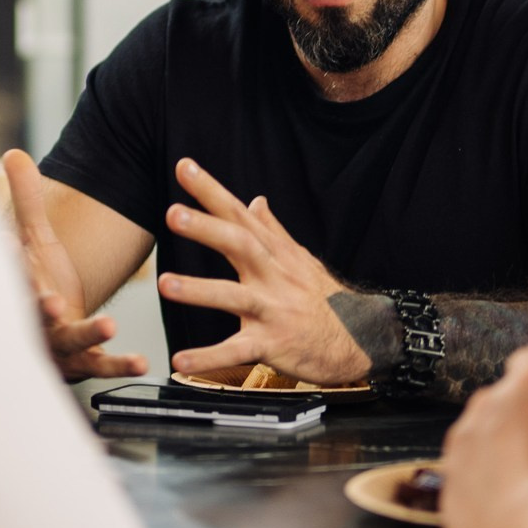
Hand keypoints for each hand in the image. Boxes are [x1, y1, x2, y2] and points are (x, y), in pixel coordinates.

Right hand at [3, 150, 145, 380]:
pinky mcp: (81, 363)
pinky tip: (142, 362)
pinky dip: (120, 365)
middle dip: (39, 306)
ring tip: (107, 324)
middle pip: (34, 311)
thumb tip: (14, 152)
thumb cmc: (39, 281)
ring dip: (86, 333)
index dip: (8, 258)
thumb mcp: (35, 240)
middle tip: (50, 301)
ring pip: (69, 341)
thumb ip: (27, 200)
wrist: (45, 333)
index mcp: (23, 283)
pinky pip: (100, 365)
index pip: (12, 269)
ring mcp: (57, 343)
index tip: (7, 244)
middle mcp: (35, 316)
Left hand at [157, 159, 365, 385]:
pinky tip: (181, 360)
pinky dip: (209, 358)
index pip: (240, 215)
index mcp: (275, 254)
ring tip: (164, 283)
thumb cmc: (325, 299)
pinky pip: (237, 352)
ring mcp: (273, 310)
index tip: (184, 167)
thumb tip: (256, 200)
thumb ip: (274, 231)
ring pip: (234, 297)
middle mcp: (274, 276)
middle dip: (207, 228)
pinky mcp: (273, 344)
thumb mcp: (301, 260)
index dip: (212, 191)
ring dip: (199, 290)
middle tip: (173, 213)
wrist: (362, 340)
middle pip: (240, 245)